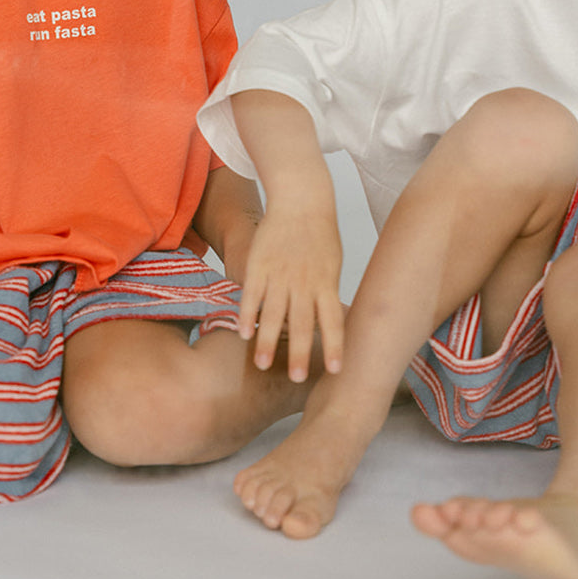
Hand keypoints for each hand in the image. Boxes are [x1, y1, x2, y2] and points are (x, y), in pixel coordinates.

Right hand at [237, 205, 342, 381]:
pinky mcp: (259, 264)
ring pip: (273, 313)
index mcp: (326, 282)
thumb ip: (327, 293)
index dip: (334, 346)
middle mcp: (304, 282)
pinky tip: (243, 333)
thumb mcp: (333, 264)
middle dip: (298, 354)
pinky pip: (252, 294)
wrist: (302, 199)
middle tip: (295, 379)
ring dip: (266, 341)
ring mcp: (280, 273)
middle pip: (301, 323)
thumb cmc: (321, 233)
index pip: (333, 321)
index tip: (335, 370)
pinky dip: (247, 314)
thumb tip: (327, 322)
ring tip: (260, 365)